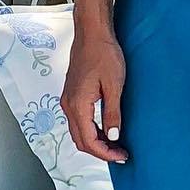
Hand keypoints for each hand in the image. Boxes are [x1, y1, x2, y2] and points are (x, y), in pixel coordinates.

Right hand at [63, 24, 128, 163]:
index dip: (106, 153)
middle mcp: (68, 105)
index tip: (121, 156)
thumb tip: (113, 137)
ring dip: (95, 142)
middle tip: (120, 154)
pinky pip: (78, 121)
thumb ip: (112, 114)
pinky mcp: (72, 95)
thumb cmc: (103, 53)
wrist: (92, 33)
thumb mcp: (114, 86)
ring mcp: (68, 100)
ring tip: (115, 144)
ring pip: (78, 132)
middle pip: (81, 141)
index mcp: (78, 105)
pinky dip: (91, 130)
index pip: (89, 141)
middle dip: (100, 151)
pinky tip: (105, 129)